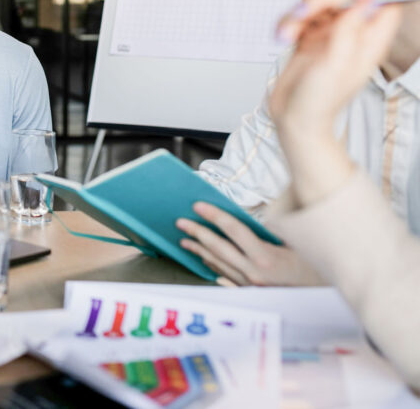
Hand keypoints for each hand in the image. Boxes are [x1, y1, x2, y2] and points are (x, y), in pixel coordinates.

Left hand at [176, 202, 314, 285]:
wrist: (324, 299)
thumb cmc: (314, 269)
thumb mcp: (297, 245)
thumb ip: (272, 232)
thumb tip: (250, 220)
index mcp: (266, 258)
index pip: (234, 231)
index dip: (215, 216)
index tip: (198, 205)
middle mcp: (254, 273)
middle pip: (219, 248)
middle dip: (198, 233)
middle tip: (181, 222)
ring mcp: (250, 285)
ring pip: (219, 264)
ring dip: (200, 250)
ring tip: (185, 240)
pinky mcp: (250, 293)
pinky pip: (226, 276)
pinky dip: (213, 265)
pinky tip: (204, 259)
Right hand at [270, 0, 401, 133]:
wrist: (294, 119)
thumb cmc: (319, 101)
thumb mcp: (337, 65)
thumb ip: (351, 29)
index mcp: (371, 40)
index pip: (386, 0)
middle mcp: (353, 33)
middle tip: (304, 13)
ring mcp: (330, 33)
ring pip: (317, 1)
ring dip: (297, 14)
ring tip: (286, 35)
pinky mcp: (308, 36)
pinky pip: (298, 15)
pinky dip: (287, 22)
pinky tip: (283, 38)